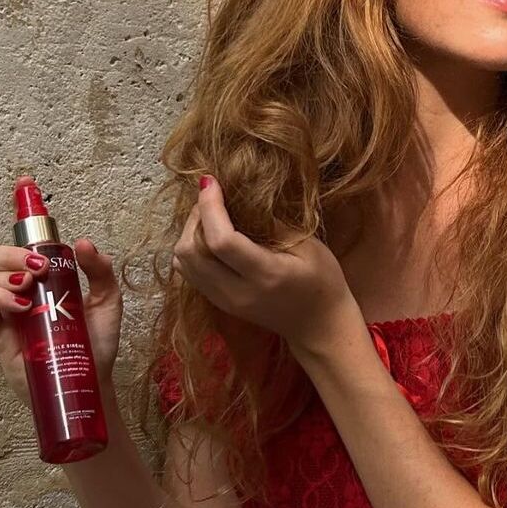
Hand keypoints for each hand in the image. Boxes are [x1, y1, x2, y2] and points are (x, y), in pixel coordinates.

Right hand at [0, 212, 122, 405]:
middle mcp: (17, 287)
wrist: (91, 381)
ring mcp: (4, 310)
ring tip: (28, 285)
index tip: (25, 185)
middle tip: (37, 265)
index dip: (20, 213)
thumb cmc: (96, 341)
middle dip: (6, 252)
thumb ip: (101, 270)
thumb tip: (84, 244)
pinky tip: (21, 304)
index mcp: (42, 274)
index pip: (20, 240)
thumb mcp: (109, 298)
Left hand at [172, 175, 362, 355]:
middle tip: (212, 196)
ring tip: (209, 214)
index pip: (221, 241)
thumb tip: (240, 199)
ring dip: (188, 232)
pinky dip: (191, 248)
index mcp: (265, 275)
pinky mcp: (218, 303)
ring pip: (183, 263)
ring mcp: (224, 301)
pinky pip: (189, 272)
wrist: (319, 326)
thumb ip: (272, 224)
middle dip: (195, 216)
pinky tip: (209, 235)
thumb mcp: (308, 246)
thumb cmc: (322, 282)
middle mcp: (237, 292)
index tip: (211, 181)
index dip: (210, 207)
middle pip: (192, 252)